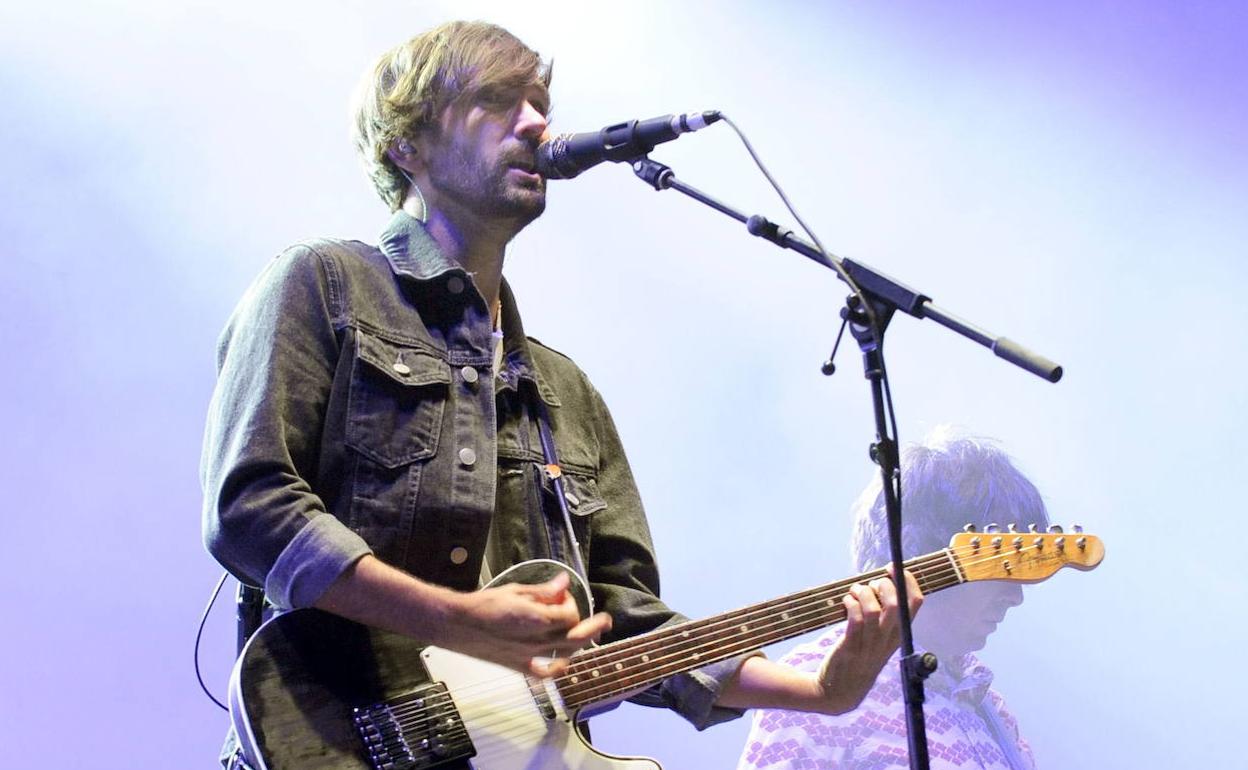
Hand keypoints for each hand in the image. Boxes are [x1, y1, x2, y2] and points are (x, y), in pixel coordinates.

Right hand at [441, 571, 612, 677]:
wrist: (455, 624)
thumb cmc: (482, 605)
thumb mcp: (516, 591)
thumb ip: (543, 591)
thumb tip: (563, 582)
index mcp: (535, 619)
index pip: (568, 615)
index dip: (570, 603)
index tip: (562, 595)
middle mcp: (535, 640)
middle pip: (575, 637)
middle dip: (593, 627)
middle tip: (605, 620)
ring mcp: (527, 655)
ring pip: (565, 654)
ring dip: (579, 643)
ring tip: (588, 634)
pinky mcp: (518, 665)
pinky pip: (544, 672)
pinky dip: (557, 667)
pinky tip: (563, 662)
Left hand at [815, 566, 922, 712]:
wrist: (839, 692)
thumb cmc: (859, 658)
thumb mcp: (879, 640)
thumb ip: (882, 616)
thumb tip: (878, 583)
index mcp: (898, 635)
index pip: (915, 604)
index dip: (908, 580)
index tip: (893, 568)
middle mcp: (888, 640)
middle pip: (898, 604)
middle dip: (883, 585)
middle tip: (870, 584)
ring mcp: (870, 645)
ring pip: (874, 610)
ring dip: (863, 593)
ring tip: (854, 592)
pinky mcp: (851, 648)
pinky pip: (855, 620)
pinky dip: (851, 604)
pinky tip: (846, 602)